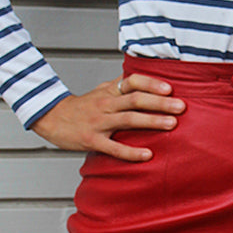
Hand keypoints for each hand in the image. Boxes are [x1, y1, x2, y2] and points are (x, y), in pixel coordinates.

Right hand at [29, 72, 184, 159]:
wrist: (52, 118)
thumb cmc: (82, 106)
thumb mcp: (101, 90)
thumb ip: (122, 85)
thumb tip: (147, 77)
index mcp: (109, 91)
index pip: (132, 81)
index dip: (151, 83)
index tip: (170, 88)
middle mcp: (106, 103)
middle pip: (135, 99)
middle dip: (160, 102)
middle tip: (181, 107)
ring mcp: (99, 122)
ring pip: (128, 119)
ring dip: (151, 121)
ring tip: (171, 124)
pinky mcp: (92, 140)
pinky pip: (114, 147)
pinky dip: (131, 152)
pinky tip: (147, 154)